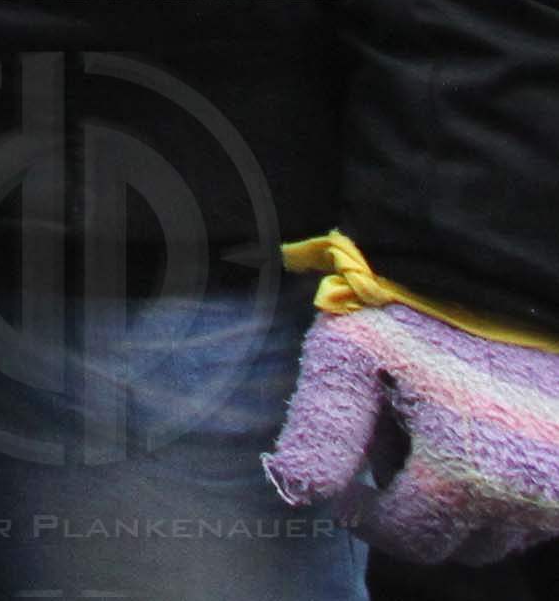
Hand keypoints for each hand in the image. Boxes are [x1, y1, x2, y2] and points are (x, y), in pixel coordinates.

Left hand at [268, 300, 558, 564]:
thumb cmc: (425, 311)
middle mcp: (523, 497)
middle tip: (396, 450)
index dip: (366, 516)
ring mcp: (558, 492)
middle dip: (412, 508)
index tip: (348, 491)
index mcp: (464, 474)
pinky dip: (499, 493)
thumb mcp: (355, 349)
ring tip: (440, 437)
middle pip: (452, 545)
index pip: (407, 537)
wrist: (510, 284)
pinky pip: (530, 514)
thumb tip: (299, 490)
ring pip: (494, 534)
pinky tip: (479, 438)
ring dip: (458, 505)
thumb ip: (324, 422)